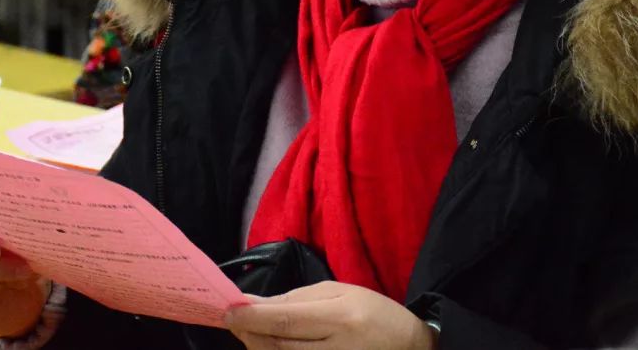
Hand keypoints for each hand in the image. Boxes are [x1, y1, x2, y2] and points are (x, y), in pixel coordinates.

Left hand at [225, 282, 438, 349]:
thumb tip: (257, 304)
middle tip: (233, 320)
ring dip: (257, 348)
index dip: (251, 318)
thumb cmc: (374, 314)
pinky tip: (268, 346)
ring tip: (248, 332)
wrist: (410, 349)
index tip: (228, 310)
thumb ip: (298, 298)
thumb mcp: (341, 292)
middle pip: (276, 347)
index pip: (284, 322)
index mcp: (339, 319)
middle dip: (248, 333)